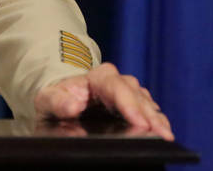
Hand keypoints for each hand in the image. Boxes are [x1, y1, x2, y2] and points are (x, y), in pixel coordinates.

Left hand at [33, 62, 173, 140]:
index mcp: (94, 77)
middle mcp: (115, 82)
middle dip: (148, 115)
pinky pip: (149, 112)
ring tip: (165, 136)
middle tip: (161, 134)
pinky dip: (157, 122)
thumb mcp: (46, 100)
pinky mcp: (133, 108)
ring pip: (146, 103)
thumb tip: (73, 105)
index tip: (139, 122)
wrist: (59, 104)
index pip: (115, 85)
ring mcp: (127, 95)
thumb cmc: (54, 101)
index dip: (129, 103)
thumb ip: (56, 102)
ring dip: (156, 119)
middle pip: (136, 95)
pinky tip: (163, 133)